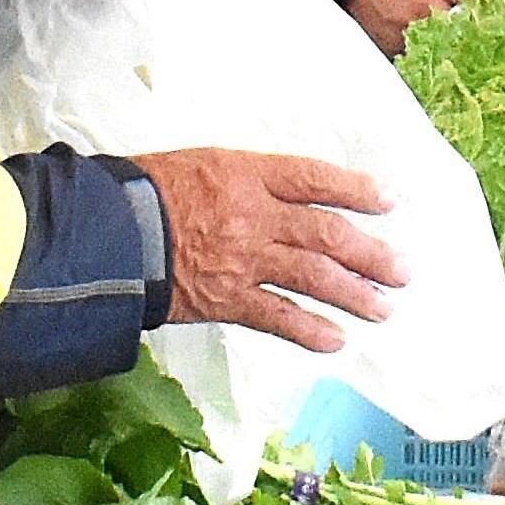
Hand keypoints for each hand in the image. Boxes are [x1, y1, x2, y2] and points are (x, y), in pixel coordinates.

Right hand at [135, 149, 401, 351]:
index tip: (388, 202)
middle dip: (369, 254)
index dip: (355, 191)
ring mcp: (242, 259)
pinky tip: (335, 341)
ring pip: (312, 277)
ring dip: (353, 294)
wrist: (103, 232)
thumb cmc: (138, 192)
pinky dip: (308, 330)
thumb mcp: (195, 164)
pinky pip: (277, 316)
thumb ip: (239, 180)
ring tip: (383, 308)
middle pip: (327, 234)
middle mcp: (253, 215)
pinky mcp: (224, 298)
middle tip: (401, 271)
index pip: (314, 180)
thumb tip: (273, 195)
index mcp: (245, 174)